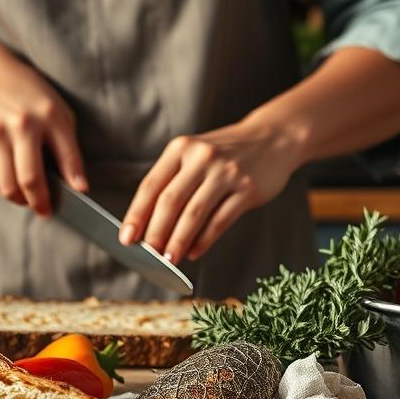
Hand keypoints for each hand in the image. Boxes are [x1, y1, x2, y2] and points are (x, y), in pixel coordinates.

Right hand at [0, 47, 86, 215]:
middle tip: (44, 210)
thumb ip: (68, 146)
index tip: (76, 198)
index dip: (73, 183)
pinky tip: (9, 180)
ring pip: (6, 186)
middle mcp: (19, 125)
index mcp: (47, 116)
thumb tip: (78, 185)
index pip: (66, 158)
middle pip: (29, 180)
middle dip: (40, 203)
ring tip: (26, 197)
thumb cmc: (27, 94)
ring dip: (19, 199)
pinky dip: (1, 186)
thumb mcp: (56, 110)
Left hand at [120, 119, 306, 261]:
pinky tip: (193, 253)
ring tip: (168, 260)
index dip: (136, 215)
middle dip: (155, 232)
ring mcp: (226, 172)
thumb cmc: (226, 154)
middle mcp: (202, 157)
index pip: (151, 186)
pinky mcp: (248, 188)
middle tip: (148, 255)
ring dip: (178, 241)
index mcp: (181, 148)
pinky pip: (220, 220)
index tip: (126, 239)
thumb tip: (150, 228)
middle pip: (170, 201)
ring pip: (194, 213)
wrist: (273, 138)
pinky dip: (204, 240)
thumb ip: (174, 184)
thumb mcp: (195, 157)